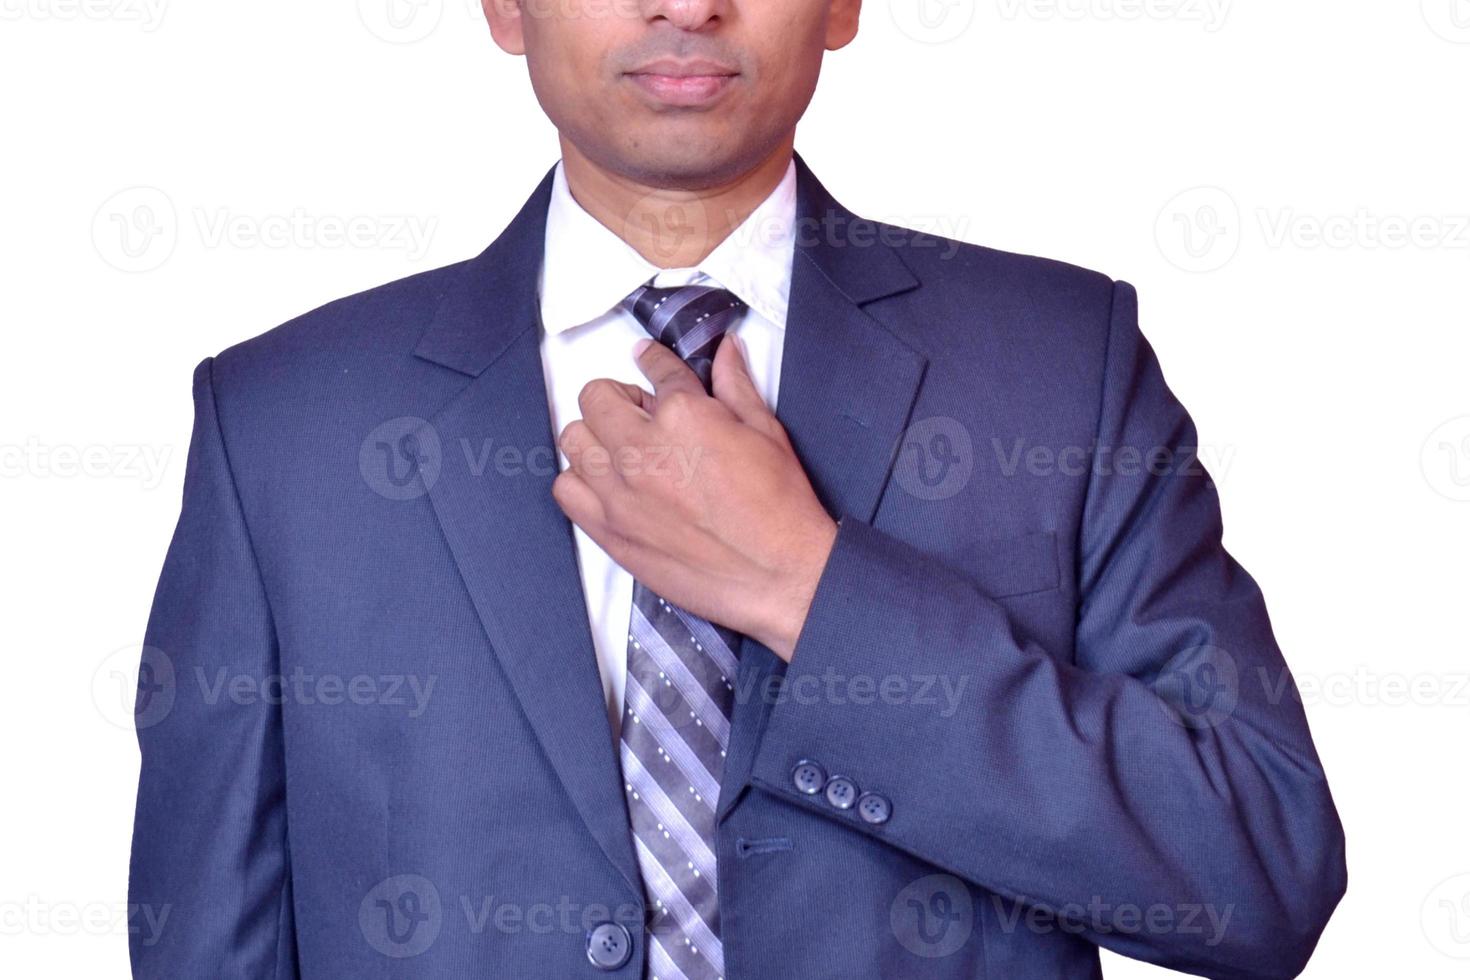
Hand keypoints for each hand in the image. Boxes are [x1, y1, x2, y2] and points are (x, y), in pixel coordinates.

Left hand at [552, 335, 837, 660]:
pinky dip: (580, 480)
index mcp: (684, 417)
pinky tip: (607, 482)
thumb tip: (727, 352)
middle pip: (596, 398)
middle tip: (641, 412)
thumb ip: (736, 385)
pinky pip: (566, 490)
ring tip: (622, 447)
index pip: (654, 370)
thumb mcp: (765, 432)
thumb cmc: (779, 510)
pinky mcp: (611, 531)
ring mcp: (621, 493)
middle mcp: (642, 451)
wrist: (779, 575)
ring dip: (595, 435)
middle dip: (620, 397)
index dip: (653, 362)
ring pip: (574, 440)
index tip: (649, 362)